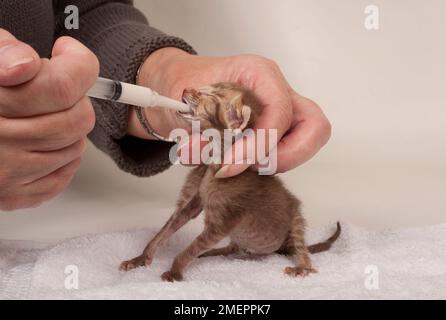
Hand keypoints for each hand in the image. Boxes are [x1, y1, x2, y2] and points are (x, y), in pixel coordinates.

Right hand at [0, 29, 98, 210]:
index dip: (78, 65)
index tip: (69, 54)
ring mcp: (7, 172)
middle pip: (77, 119)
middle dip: (76, 97)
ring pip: (76, 147)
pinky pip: (63, 174)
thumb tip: (26, 65)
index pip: (62, 87)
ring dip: (69, 127)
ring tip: (42, 114)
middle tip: (55, 87)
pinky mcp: (14, 194)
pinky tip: (40, 141)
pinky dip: (61, 156)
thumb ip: (5, 52)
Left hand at [128, 48, 330, 175]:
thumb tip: (207, 157)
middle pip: (314, 126)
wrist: (177, 89)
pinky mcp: (275, 131)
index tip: (232, 164)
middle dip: (288, 155)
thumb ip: (198, 130)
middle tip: (253, 165)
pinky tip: (240, 162)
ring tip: (240, 163)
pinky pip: (289, 152)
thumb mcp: (184, 104)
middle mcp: (277, 92)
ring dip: (277, 161)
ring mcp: (280, 112)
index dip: (261, 143)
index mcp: (259, 74)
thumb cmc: (183, 86)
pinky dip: (268, 164)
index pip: (280, 111)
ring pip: (306, 142)